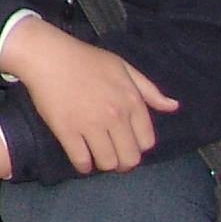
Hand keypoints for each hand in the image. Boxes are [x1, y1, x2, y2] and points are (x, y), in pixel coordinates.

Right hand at [2, 16, 177, 172]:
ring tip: (97, 156)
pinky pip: (82, 161)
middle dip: (124, 162)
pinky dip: (83, 165)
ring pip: (108, 163)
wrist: (46, 55)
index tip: (127, 144)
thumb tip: (174, 107)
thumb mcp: (122, 67)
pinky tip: (81, 159)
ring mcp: (90, 125)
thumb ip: (149, 90)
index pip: (146, 141)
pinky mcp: (67, 131)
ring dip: (104, 164)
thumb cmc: (84, 59)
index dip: (138, 147)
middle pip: (130, 158)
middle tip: (114, 156)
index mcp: (131, 101)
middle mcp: (115, 116)